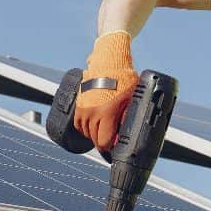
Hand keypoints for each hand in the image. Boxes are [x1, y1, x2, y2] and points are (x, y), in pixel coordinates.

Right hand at [73, 31, 138, 150]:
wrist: (109, 62)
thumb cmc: (124, 79)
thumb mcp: (132, 99)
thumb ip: (129, 118)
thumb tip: (130, 134)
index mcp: (107, 113)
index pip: (103, 142)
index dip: (110, 148)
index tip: (115, 149)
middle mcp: (92, 113)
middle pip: (94, 139)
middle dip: (103, 142)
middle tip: (112, 142)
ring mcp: (83, 108)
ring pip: (86, 132)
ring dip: (94, 135)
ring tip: (104, 133)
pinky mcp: (78, 103)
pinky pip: (79, 123)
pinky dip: (85, 128)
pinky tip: (93, 126)